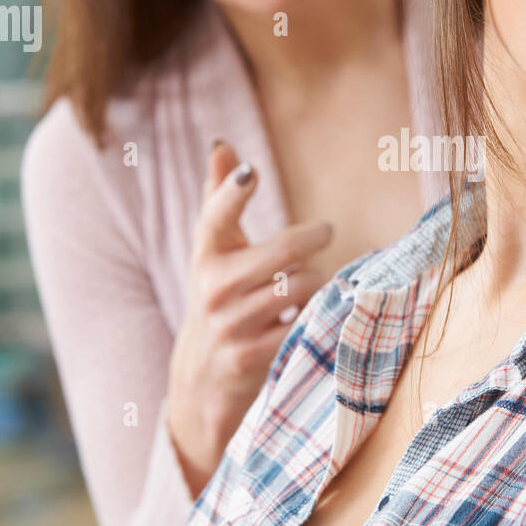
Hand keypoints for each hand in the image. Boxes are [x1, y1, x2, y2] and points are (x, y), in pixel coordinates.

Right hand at [166, 139, 333, 494]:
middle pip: (284, 251)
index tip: (252, 173)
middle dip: (312, 240)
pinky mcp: (249, 358)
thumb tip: (222, 145)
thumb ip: (220, 198)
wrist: (201, 379)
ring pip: (301, 287)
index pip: (216, 216)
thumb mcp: (215, 252)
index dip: (232, 192)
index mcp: (205, 255)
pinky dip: (314, 318)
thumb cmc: (219, 298)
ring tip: (309, 287)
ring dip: (317, 285)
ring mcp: (230, 326)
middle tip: (324, 233)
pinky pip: (303, 325)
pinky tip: (307, 319)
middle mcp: (212, 289)